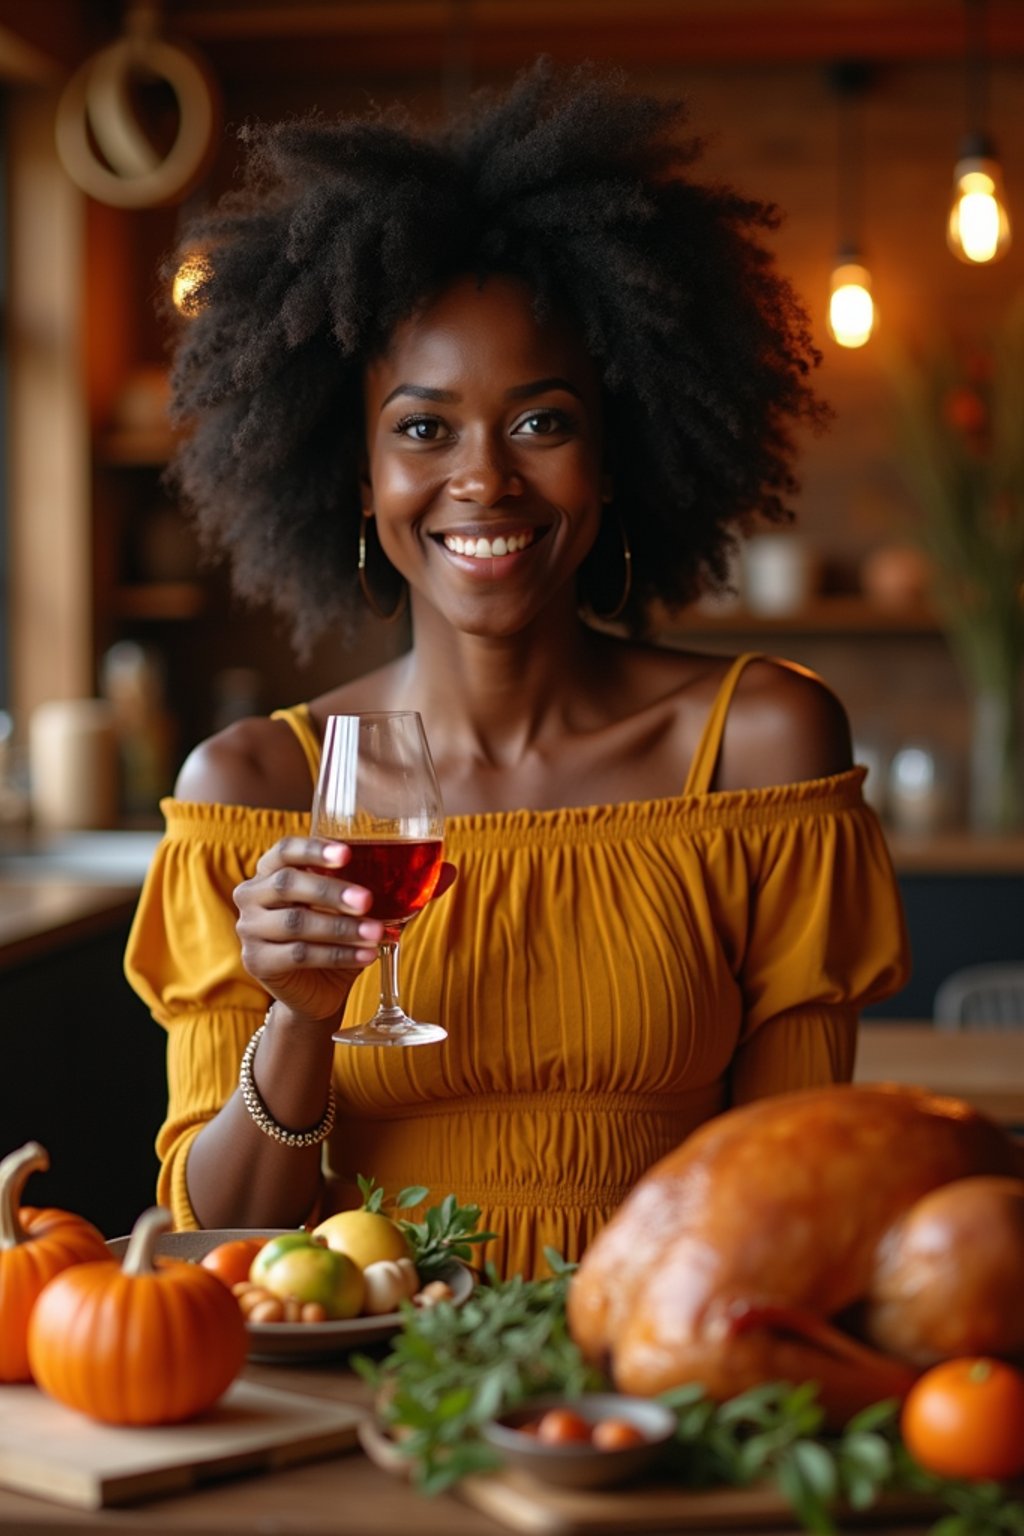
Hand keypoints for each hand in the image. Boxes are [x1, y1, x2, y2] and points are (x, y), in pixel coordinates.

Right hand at [233, 839, 456, 1026]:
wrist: (317, 991)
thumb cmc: (340, 936)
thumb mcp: (366, 910)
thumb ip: (401, 888)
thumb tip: (450, 869)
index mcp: (274, 869)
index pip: (285, 849)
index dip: (313, 849)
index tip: (346, 853)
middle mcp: (253, 894)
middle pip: (287, 884)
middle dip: (331, 891)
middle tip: (368, 901)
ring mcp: (250, 930)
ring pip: (296, 923)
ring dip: (341, 928)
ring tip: (378, 933)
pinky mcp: (258, 962)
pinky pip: (298, 955)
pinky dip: (337, 955)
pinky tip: (367, 957)